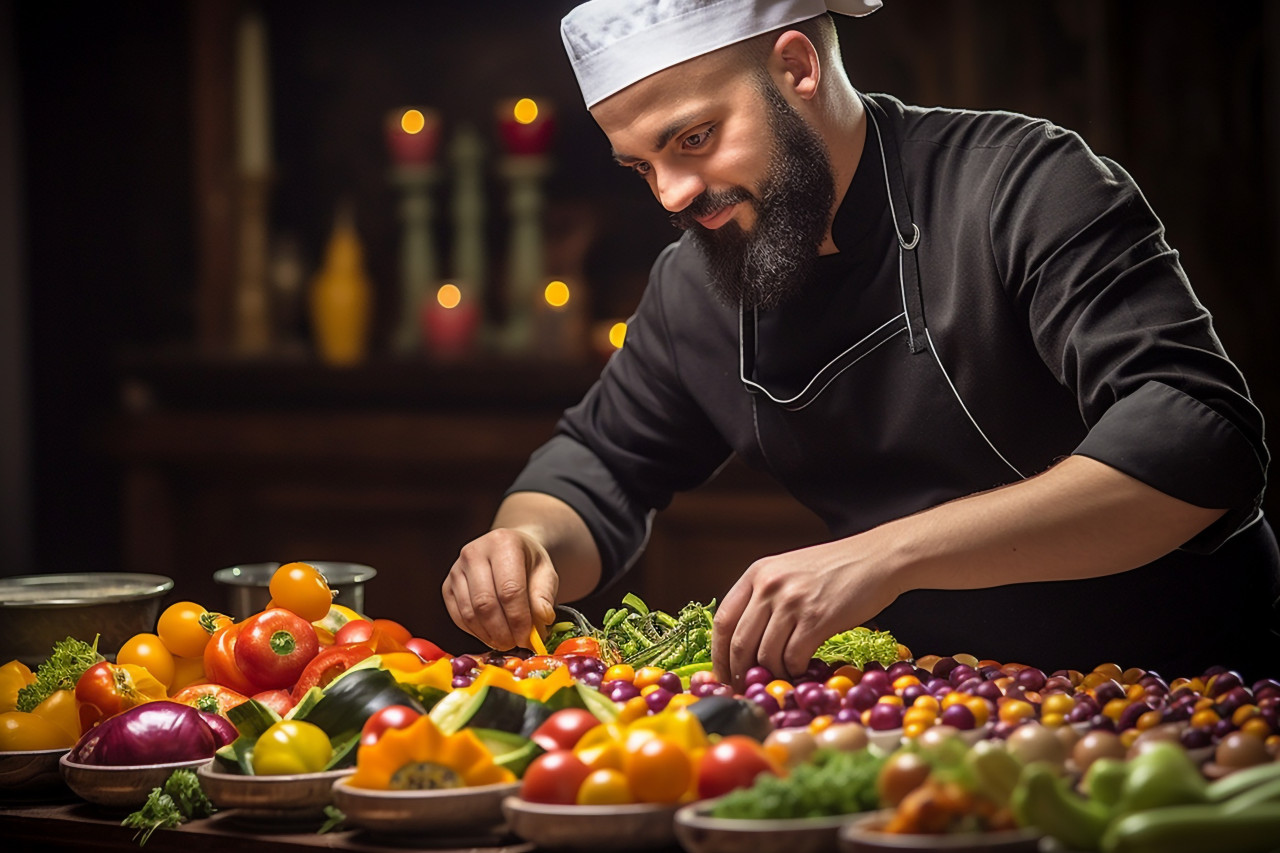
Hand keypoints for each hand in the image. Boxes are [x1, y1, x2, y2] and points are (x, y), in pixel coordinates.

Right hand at [442, 527, 559, 650]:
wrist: (508, 551)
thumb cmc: (528, 564)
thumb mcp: (546, 574)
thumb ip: (544, 597)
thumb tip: (541, 621)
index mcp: (503, 543)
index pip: (509, 589)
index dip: (519, 619)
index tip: (528, 638)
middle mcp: (474, 552)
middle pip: (486, 603)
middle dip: (502, 631)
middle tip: (516, 645)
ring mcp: (457, 569)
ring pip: (470, 612)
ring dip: (488, 635)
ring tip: (506, 642)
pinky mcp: (448, 585)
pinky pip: (458, 616)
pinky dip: (475, 632)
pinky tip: (491, 635)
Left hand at [711, 535, 901, 691]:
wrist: (877, 559)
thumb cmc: (835, 570)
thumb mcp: (788, 572)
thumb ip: (765, 599)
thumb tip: (744, 646)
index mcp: (756, 574)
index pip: (723, 621)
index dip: (719, 655)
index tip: (723, 675)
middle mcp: (769, 585)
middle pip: (740, 643)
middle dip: (741, 673)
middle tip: (749, 689)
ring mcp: (792, 601)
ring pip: (766, 655)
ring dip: (773, 675)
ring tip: (783, 679)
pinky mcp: (817, 618)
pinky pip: (793, 658)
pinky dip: (795, 671)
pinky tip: (803, 670)